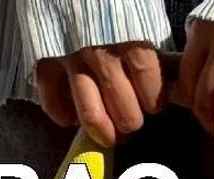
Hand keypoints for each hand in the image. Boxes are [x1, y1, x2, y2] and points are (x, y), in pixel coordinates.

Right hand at [36, 44, 166, 146]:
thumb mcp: (141, 3)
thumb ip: (152, 34)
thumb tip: (170, 68)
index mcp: (132, 39)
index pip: (151, 91)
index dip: (153, 103)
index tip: (153, 104)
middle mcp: (102, 56)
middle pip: (124, 112)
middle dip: (131, 121)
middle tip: (131, 119)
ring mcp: (70, 60)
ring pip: (91, 116)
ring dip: (103, 129)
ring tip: (108, 130)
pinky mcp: (44, 59)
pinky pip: (52, 101)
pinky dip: (62, 115)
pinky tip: (71, 116)